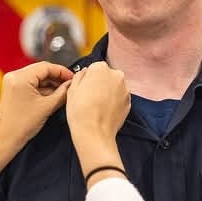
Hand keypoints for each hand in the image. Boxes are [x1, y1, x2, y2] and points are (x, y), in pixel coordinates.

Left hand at [0, 61, 73, 149]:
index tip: (71, 77)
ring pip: (37, 76)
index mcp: (20, 78)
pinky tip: (52, 95)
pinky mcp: (13, 88)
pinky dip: (42, 88)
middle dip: (57, 77)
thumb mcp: (47, 107)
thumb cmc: (20, 126)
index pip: (46, 66)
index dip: (62, 71)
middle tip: (69, 84)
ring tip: (62, 92)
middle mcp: (13, 76)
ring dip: (50, 83)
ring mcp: (12, 82)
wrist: (6, 139)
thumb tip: (71, 85)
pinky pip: (31, 83)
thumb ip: (62, 93)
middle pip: (41, 70)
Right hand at [66, 61, 129, 187]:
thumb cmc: (80, 110)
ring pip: (114, 86)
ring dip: (108, 92)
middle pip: (107, 75)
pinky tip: (105, 110)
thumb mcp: (72, 89)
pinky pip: (120, 97)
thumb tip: (85, 72)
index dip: (88, 78)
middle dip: (100, 83)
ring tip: (98, 105)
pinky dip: (114, 101)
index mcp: (101, 68)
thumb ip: (79, 75)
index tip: (84, 88)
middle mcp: (116, 75)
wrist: (94, 133)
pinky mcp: (129, 101)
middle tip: (90, 97)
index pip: (94, 67)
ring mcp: (125, 88)